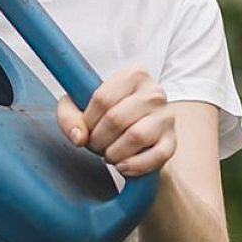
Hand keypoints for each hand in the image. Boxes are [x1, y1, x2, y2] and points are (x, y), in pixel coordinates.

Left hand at [56, 66, 176, 175]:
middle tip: (96, 145)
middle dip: (98, 140)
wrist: (137, 130)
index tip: (86, 128)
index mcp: (134, 74)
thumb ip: (69, 116)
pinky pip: (155, 157)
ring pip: (135, 137)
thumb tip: (79, 137)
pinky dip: (134, 166)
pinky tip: (123, 167)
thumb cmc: (107, 115)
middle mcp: (155, 92)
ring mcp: (166, 117)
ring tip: (109, 155)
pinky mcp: (172, 141)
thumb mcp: (79, 106)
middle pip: (116, 119)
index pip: (102, 98)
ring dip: (114, 153)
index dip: (87, 120)